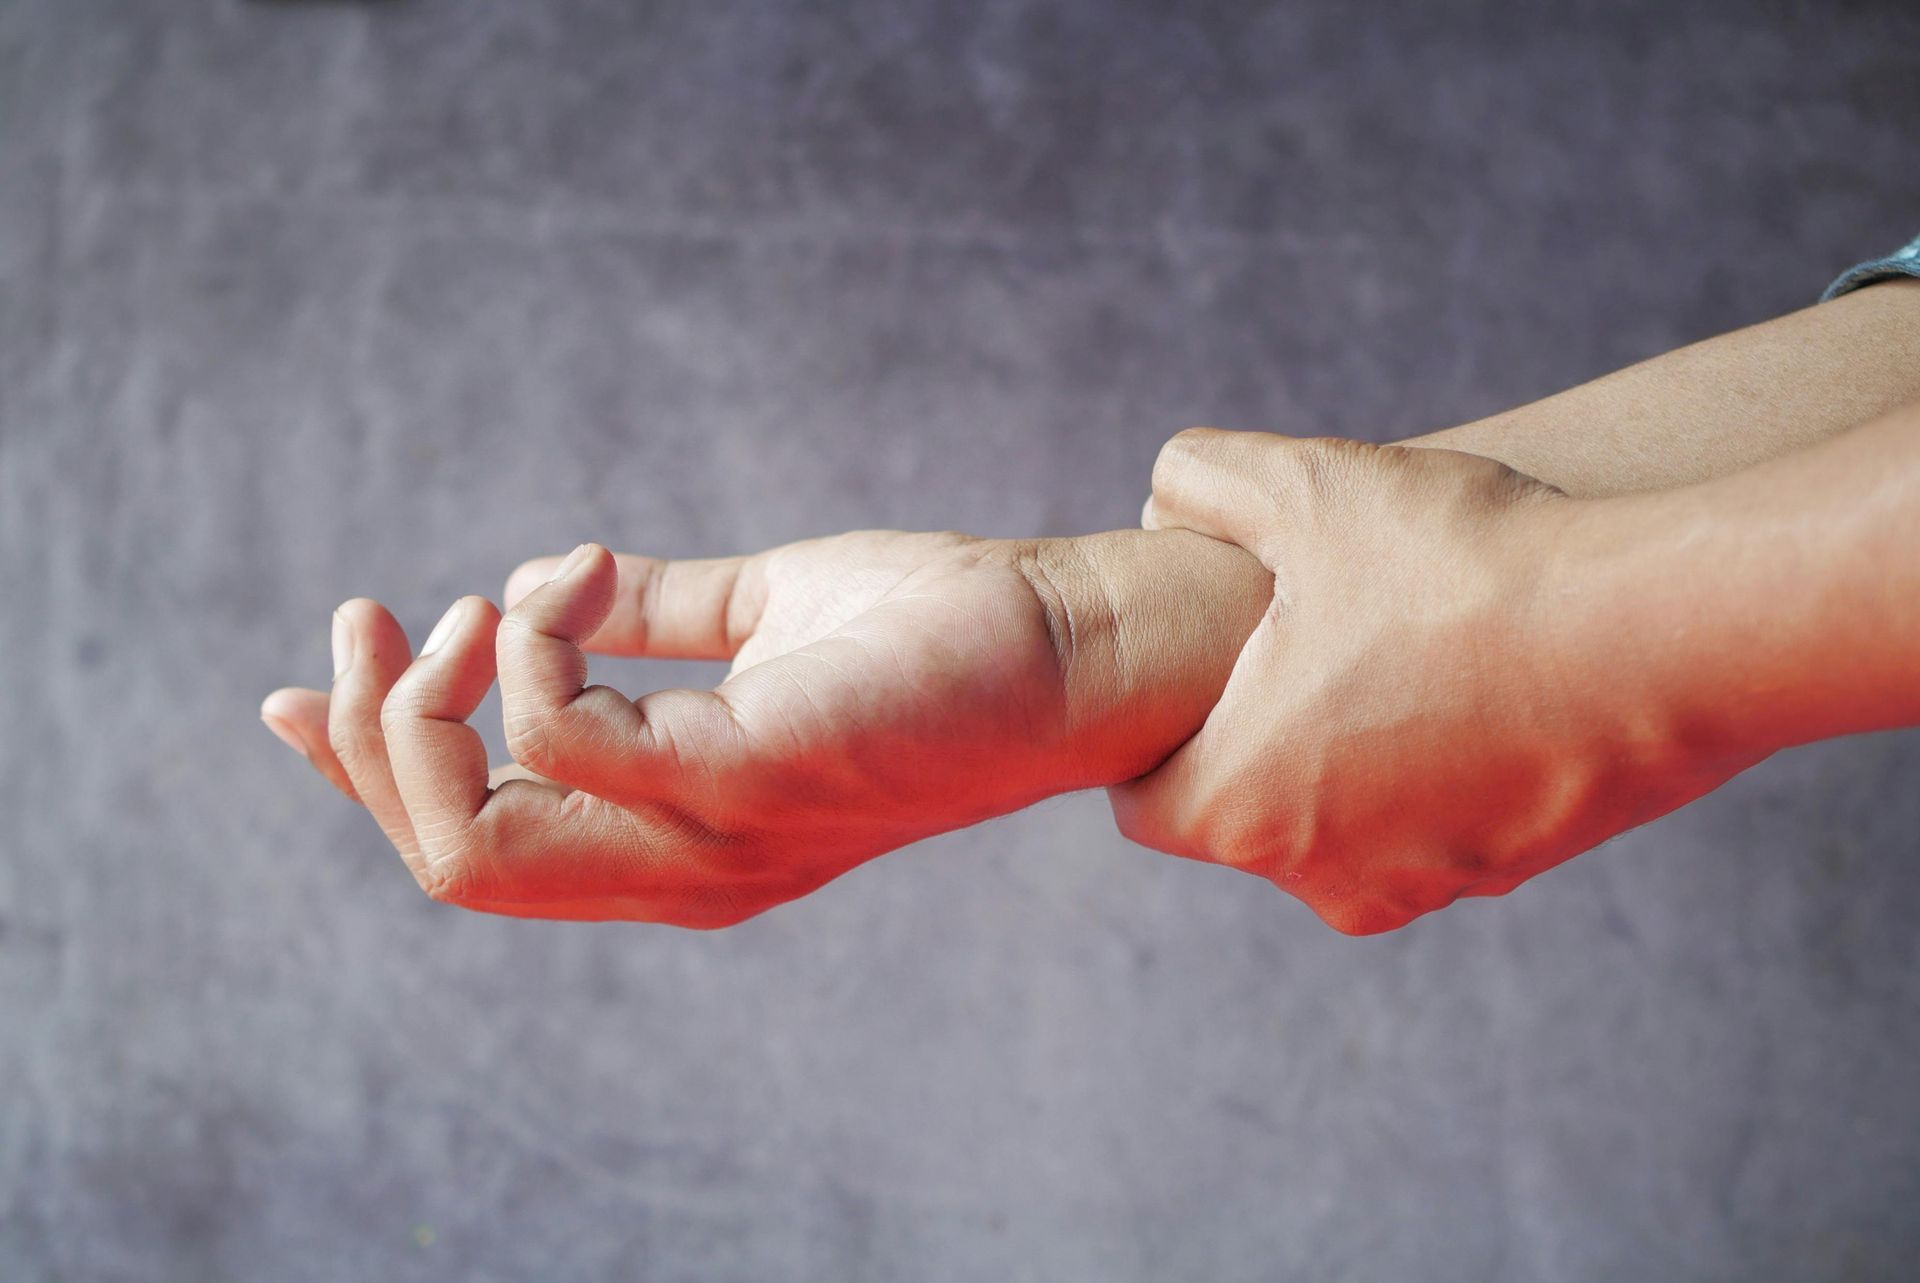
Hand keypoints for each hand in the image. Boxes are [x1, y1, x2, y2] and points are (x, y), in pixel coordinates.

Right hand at [260, 528, 1268, 925]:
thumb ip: (647, 622)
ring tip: (473, 604)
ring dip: (425, 704)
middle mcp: (682, 865)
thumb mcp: (753, 621)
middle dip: (374, 740)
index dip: (366, 778)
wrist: (1072, 638)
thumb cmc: (928, 632)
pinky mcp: (754, 778)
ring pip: (473, 834)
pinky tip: (581, 571)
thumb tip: (532, 585)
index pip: (474, 848)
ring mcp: (715, 839)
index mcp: (671, 837)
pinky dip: (536, 641)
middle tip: (379, 616)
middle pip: (447, 858)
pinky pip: (566, 735)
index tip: (305, 686)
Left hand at [1109, 429, 1754, 934]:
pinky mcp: (1506, 870)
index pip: (1140, 802)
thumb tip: (1165, 494)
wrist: (1663, 635)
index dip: (1154, 730)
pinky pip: (1431, 819)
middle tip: (1296, 639)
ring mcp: (1422, 883)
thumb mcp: (1306, 488)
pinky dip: (1432, 765)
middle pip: (1243, 809)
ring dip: (1346, 753)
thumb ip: (1199, 481)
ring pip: (1340, 818)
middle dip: (1253, 734)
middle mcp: (1322, 877)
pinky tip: (1470, 676)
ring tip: (1393, 645)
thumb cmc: (1465, 568)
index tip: (1191, 669)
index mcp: (1241, 809)